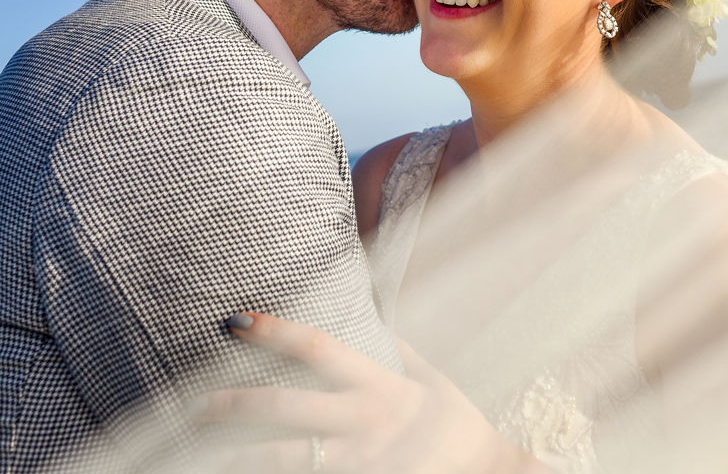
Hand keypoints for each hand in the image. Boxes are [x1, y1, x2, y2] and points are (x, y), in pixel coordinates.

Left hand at [193, 312, 551, 472]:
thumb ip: (401, 351)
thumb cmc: (457, 425)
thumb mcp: (432, 380)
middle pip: (286, 407)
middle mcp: (365, 421)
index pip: (320, 348)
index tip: (237, 320)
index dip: (277, 332)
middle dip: (236, 404)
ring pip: (286, 458)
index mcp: (380, 385)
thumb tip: (377, 313)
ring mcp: (361, 460)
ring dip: (240, 457)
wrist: (486, 472)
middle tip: (196, 404)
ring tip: (201, 456)